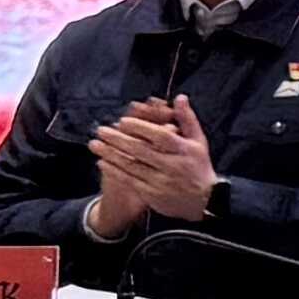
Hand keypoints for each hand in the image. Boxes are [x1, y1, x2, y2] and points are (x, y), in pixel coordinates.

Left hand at [89, 99, 218, 227]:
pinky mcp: (152, 194)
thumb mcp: (198, 141)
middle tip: (101, 130)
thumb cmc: (199, 166)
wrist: (203, 200)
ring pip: (131, 165)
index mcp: (184, 150)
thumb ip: (187, 119)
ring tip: (95, 145)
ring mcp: (161, 181)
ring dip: (110, 154)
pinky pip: (129, 180)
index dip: (140, 128)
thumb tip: (179, 97)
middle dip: (118, 139)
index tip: (123, 121)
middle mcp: (172, 165)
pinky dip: (114, 171)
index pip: (160, 136)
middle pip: (141, 150)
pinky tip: (102, 163)